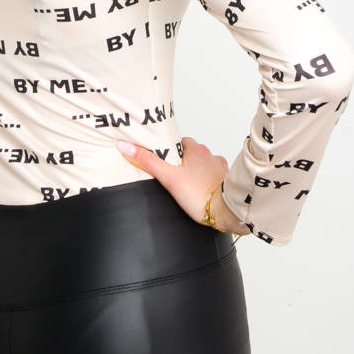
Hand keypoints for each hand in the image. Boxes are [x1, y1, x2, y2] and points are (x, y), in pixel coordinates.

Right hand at [116, 135, 251, 236]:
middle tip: (171, 174)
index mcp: (196, 149)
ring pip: (203, 164)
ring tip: (186, 184)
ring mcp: (219, 168)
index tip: (162, 158)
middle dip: (182, 161)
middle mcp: (209, 155)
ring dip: (196, 171)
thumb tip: (125, 146)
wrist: (227, 211)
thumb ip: (147, 161)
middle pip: (191, 153)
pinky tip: (201, 190)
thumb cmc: (199, 194)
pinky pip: (214, 176)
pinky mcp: (225, 181)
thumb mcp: (168, 177)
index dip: (169, 150)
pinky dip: (207, 180)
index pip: (179, 142)